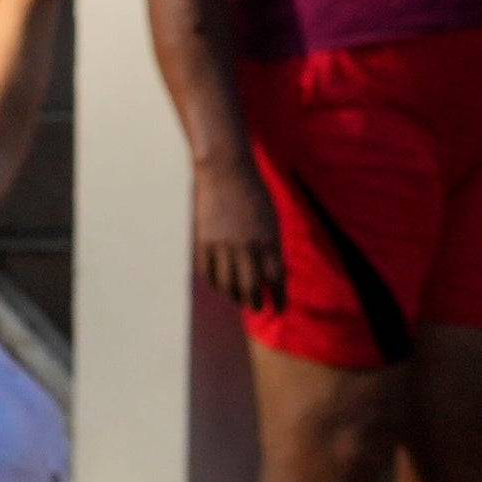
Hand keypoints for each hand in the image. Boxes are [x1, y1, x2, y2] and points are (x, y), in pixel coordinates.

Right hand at [193, 157, 286, 308]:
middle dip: (256, 302)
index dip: (278, 298)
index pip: (276, 279)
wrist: (226, 173)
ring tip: (239, 299)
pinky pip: (208, 272)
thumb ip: (272, 248)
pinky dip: (215, 282)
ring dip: (234, 296)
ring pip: (228, 284)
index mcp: (269, 240)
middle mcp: (247, 246)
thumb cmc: (254, 196)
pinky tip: (221, 285)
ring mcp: (223, 245)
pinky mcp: (203, 242)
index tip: (279, 308)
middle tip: (258, 308)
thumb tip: (271, 276)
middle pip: (251, 287)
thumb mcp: (272, 221)